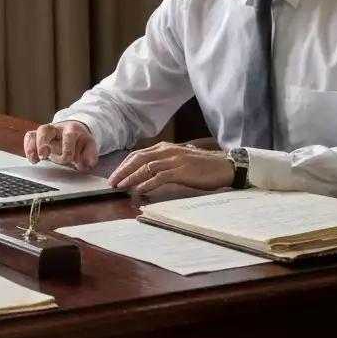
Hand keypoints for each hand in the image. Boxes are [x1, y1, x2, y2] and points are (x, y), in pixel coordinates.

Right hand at [23, 121, 98, 172]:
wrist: (74, 132)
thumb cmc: (81, 141)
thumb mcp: (90, 146)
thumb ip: (90, 155)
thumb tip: (86, 164)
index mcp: (71, 129)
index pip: (68, 135)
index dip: (67, 148)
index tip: (67, 159)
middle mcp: (56, 129)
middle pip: (45, 129)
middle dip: (43, 143)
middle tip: (44, 156)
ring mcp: (46, 133)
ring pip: (34, 133)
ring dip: (32, 146)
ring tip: (34, 159)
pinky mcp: (38, 138)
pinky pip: (30, 138)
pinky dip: (28, 147)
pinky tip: (32, 159)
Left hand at [108, 141, 233, 193]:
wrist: (225, 166)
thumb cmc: (202, 166)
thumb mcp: (179, 160)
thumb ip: (164, 163)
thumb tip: (146, 174)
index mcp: (165, 147)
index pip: (138, 154)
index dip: (124, 165)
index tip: (115, 175)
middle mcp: (167, 151)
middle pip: (138, 159)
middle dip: (123, 171)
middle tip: (112, 182)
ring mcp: (174, 160)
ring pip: (146, 167)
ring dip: (131, 177)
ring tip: (121, 187)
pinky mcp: (181, 171)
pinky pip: (159, 176)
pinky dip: (147, 183)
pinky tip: (139, 190)